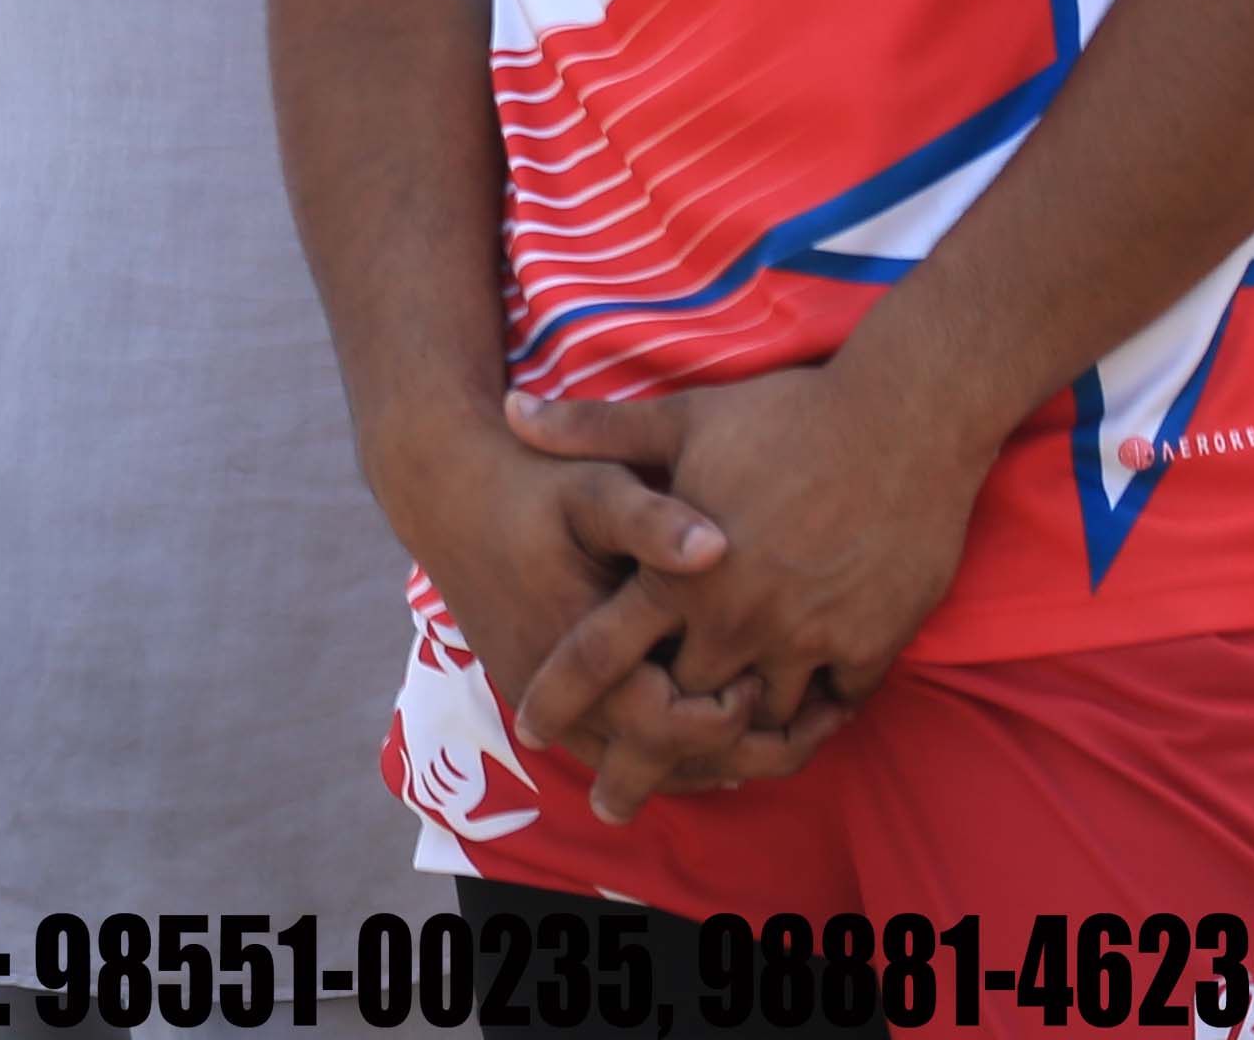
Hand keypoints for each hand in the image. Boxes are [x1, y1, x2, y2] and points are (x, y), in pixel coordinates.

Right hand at [382, 403, 835, 824]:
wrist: (445, 489)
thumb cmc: (532, 484)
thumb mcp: (592, 488)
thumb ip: (652, 521)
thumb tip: (718, 545)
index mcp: (575, 648)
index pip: (669, 724)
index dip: (731, 712)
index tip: (770, 673)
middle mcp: (557, 695)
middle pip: (667, 765)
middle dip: (746, 752)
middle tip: (809, 722)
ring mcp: (547, 706)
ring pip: (645, 769)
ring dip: (716, 762)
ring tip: (782, 733)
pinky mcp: (544, 702)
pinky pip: (621, 753)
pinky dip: (677, 753)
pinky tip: (723, 730)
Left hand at [506, 368, 982, 759]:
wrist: (906, 421)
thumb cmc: (785, 417)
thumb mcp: (679, 418)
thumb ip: (592, 429)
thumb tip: (509, 411)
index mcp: (677, 576)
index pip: (598, 654)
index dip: (560, 697)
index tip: (530, 733)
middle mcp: (737, 620)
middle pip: (678, 712)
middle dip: (647, 753)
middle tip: (618, 795)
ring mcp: (808, 638)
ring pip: (759, 718)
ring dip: (736, 737)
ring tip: (709, 770)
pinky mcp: (872, 645)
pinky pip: (835, 706)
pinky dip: (813, 719)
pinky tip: (793, 725)